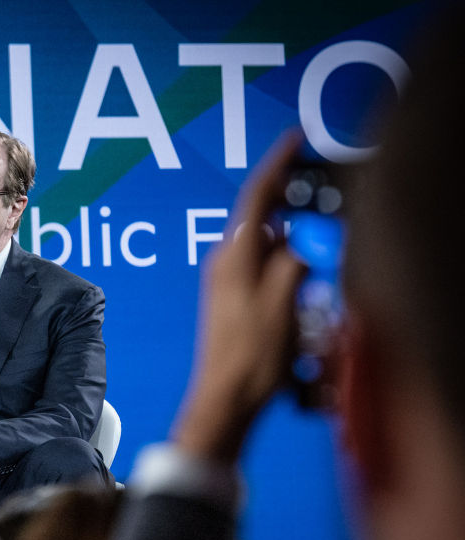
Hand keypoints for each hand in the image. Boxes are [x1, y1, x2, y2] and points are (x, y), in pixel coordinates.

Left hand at [174, 132, 307, 463]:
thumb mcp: (283, 305)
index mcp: (232, 256)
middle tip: (317, 199)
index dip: (278, 165)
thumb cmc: (249, 358)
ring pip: (266, 245)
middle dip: (292, 207)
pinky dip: (284, 266)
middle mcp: (222, 262)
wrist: (224, 399)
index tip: (295, 140)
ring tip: (310, 261)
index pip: (256, 197)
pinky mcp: (230, 298)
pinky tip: (299, 284)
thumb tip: (300, 240)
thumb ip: (293, 262)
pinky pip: (262, 268)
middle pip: (262, 218)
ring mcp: (224, 280)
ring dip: (291, 244)